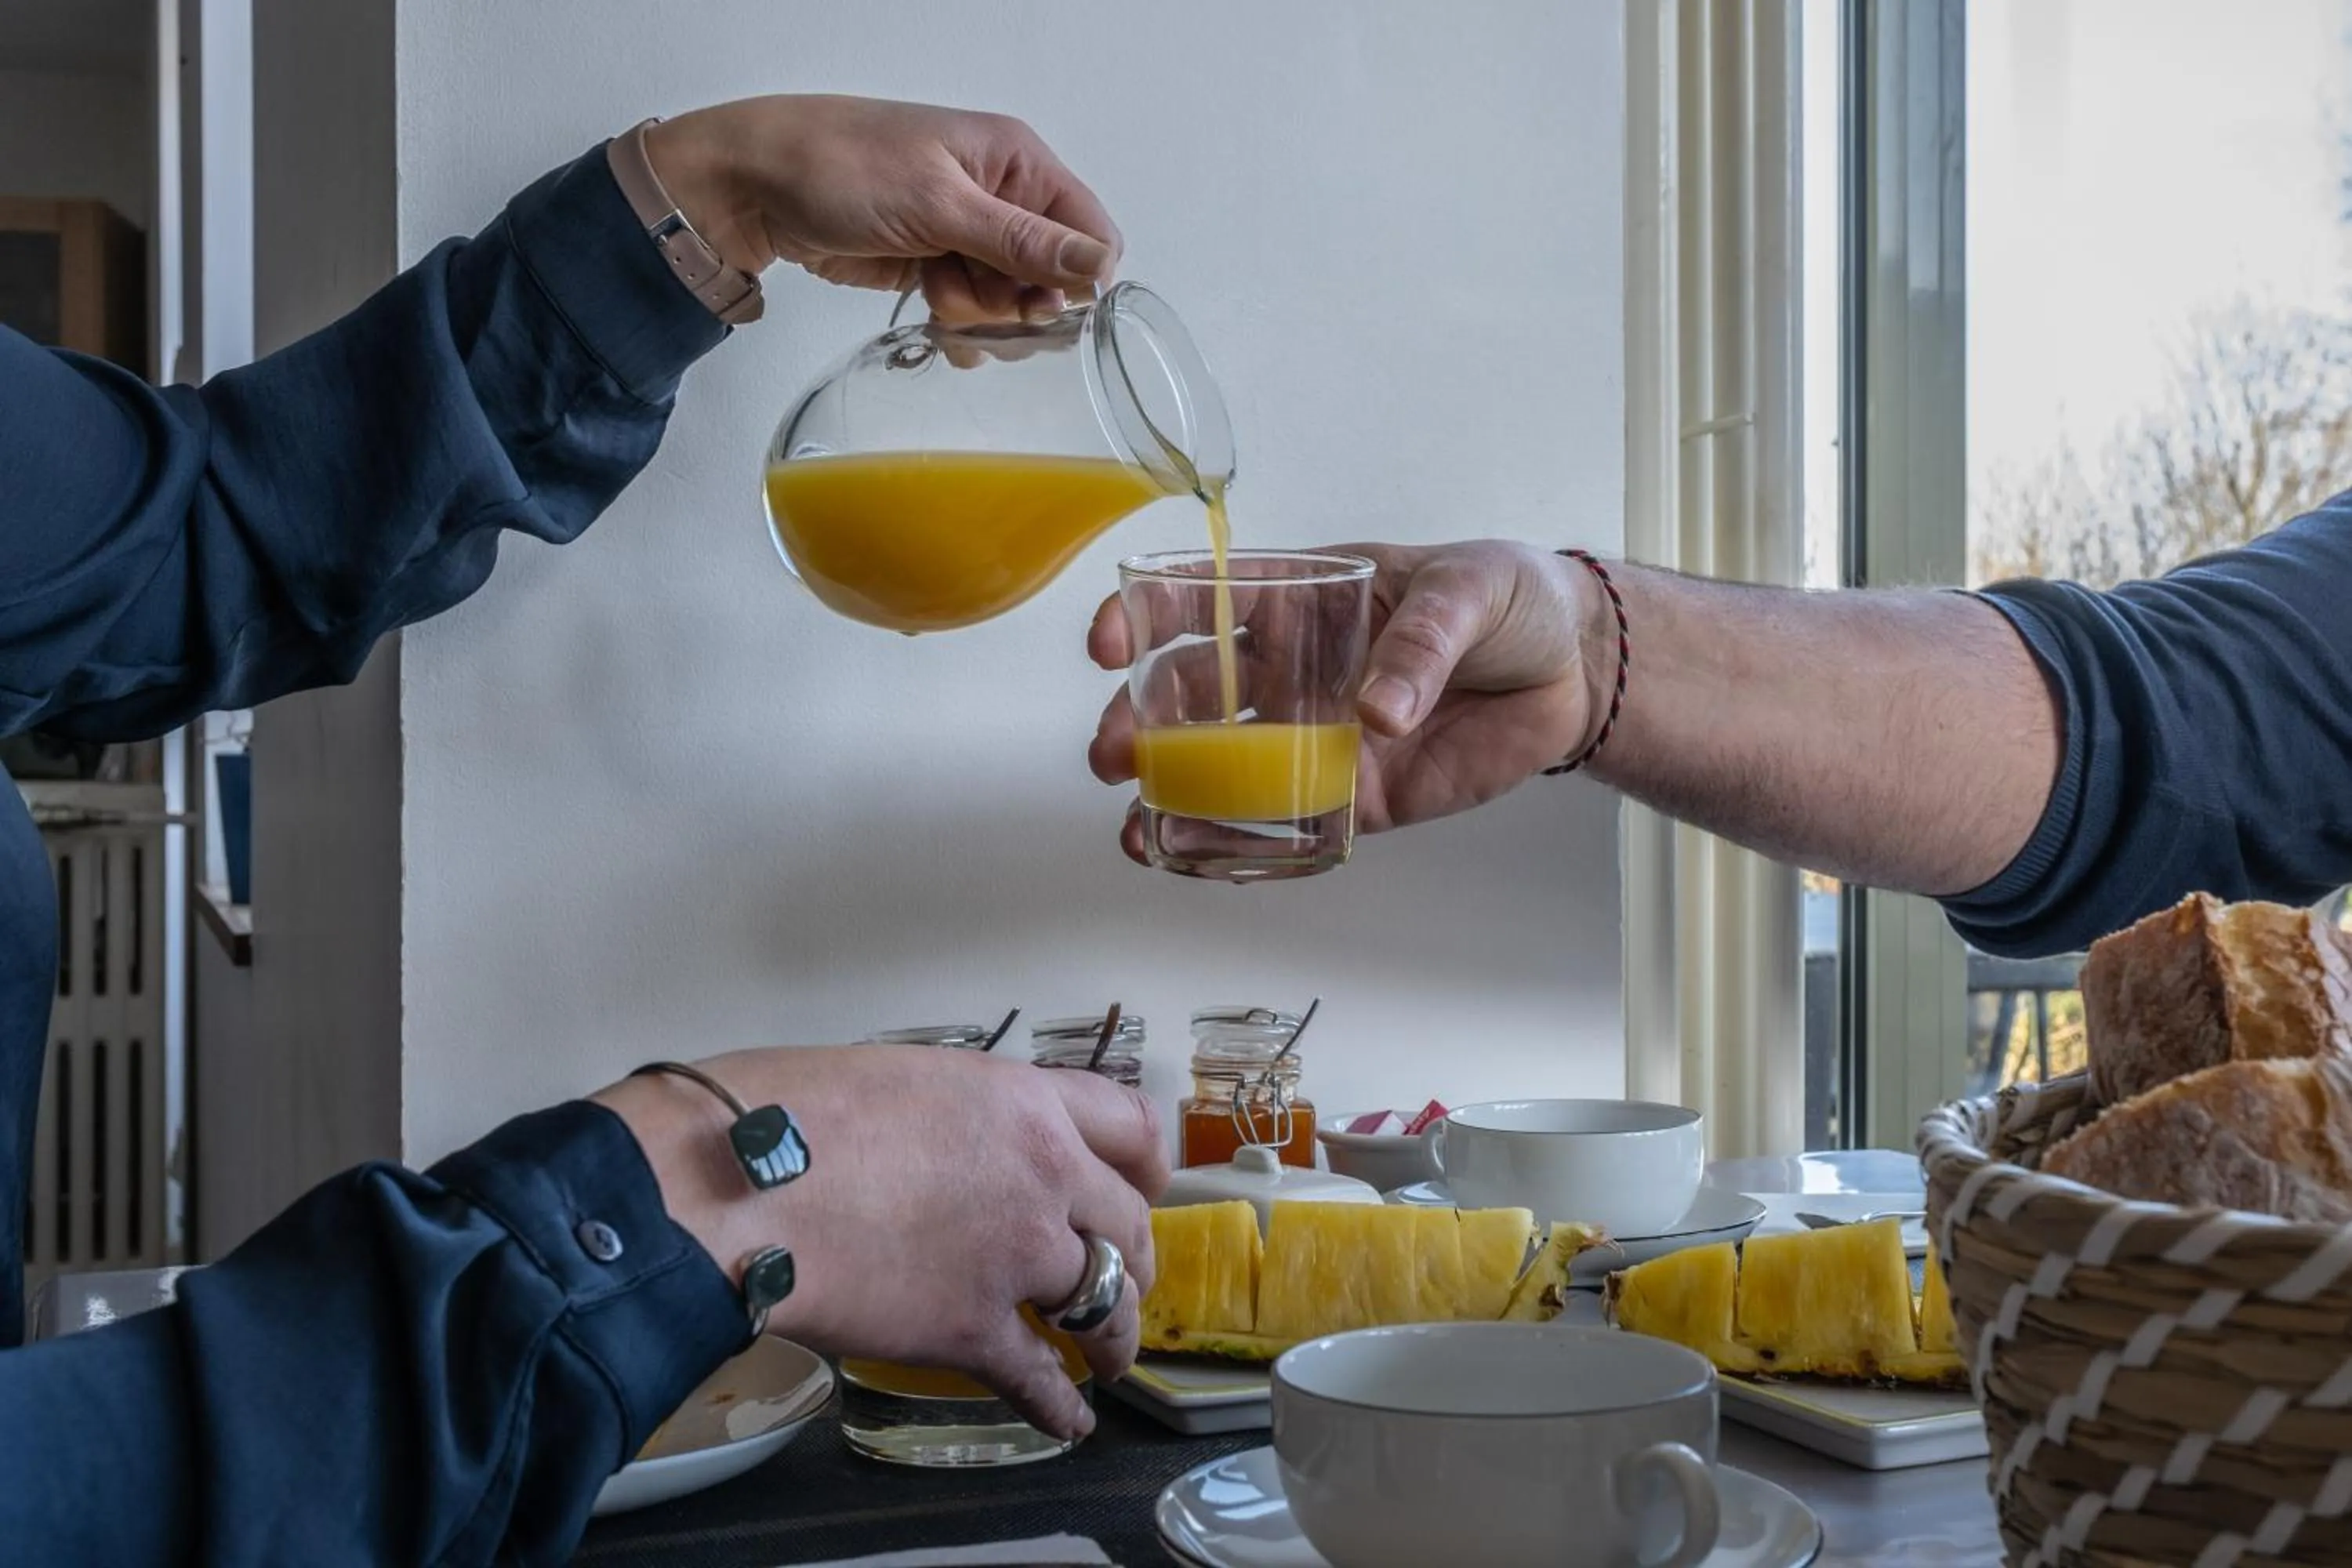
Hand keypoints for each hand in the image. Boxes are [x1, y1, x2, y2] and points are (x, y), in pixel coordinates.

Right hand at [596, 1045, 1164, 1441]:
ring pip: (1106, 1300)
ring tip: (1108, 1359)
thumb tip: (941, 1146)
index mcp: (1018, 1099)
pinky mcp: (973, 1329)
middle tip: (1126, 1280)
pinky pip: (1040, 1376)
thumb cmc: (779, 1114)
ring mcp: (1015, 1254)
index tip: (1148, 1184)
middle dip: (1136, 1258)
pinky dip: (1060, 1406)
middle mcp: (1041, 1173)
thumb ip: (949, 1114)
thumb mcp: (895, 1077)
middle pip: (1129, 1222)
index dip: (1145, 1163)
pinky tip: (1068, 1421)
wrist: (731, 1185)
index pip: (1127, 1124)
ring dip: (1114, 1337)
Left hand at [643, 95, 1120, 324]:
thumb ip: (1022, 241)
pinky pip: (973, 310)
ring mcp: (966, 234)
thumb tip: (1098, 265)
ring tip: (935, 293)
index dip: (1075, 280)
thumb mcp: (939, 203)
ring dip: (979, 315)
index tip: (1039, 307)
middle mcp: (999, 196)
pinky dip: (956, 323)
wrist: (753, 187)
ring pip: (1011, 303)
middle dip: (1018, 304)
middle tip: (971, 298)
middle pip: (1053, 278)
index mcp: (1016, 161)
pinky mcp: (935, 265)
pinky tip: (930, 314)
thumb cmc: (839, 166)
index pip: (1089, 232)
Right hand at [1087, 540, 1605, 849]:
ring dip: (1170, 796)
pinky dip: (1238, 848)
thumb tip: (1375, 712)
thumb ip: (1419, 646)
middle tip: (1113, 752)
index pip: (1205, 600)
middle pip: (1192, 696)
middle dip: (1139, 723)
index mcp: (1302, 599)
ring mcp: (1317, 736)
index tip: (1111, 642)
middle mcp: (1292, 669)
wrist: (1574, 668)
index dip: (1147, 617)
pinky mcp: (1356, 795)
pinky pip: (1286, 825)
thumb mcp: (1468, 592)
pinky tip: (1197, 862)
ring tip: (1136, 828)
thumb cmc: (1510, 599)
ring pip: (1223, 769)